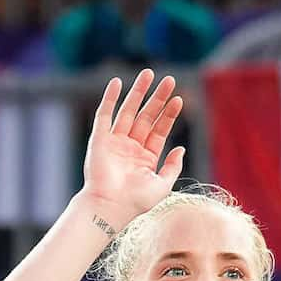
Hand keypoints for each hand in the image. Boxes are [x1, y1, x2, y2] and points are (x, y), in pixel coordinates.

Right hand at [78, 69, 185, 224]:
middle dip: (158, 98)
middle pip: (146, 117)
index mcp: (145, 159)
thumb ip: (173, 166)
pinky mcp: (99, 140)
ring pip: (128, 111)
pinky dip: (109, 99)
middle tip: (169, 80)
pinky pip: (104, 115)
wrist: (110, 207)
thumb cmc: (136, 202)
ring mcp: (114, 143)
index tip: (179, 99)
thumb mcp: (163, 185)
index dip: (169, 115)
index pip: (159, 131)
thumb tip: (181, 148)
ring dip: (138, 92)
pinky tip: (116, 83)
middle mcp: (130, 148)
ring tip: (148, 73)